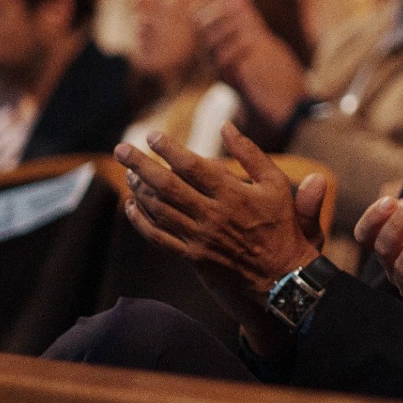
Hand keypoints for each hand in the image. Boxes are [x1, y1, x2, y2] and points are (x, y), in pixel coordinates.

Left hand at [116, 123, 320, 299]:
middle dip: (140, 165)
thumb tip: (227, 126)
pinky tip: (132, 207)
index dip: (169, 149)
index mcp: (233, 195)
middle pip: (167, 186)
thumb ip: (251, 154)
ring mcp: (199, 237)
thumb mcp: (276, 184)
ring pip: (159, 210)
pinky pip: (159, 238)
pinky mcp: (192, 256)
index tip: (152, 136)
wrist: (281, 276)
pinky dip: (141, 222)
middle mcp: (212, 215)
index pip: (193, 166)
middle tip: (121, 149)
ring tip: (128, 173)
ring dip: (139, 189)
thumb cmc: (281, 226)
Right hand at [193, 0, 307, 129]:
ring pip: (210, 43)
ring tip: (250, 29)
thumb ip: (243, 6)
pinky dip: (239, 48)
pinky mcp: (234, 83)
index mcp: (216, 40)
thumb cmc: (269, 66)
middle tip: (242, 13)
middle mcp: (212, 55)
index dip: (211, 0)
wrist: (287, 102)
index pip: (196, 14)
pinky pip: (226, 63)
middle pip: (200, 26)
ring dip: (230, 29)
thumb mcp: (255, 30)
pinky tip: (254, 44)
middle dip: (221, 13)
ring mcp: (221, 70)